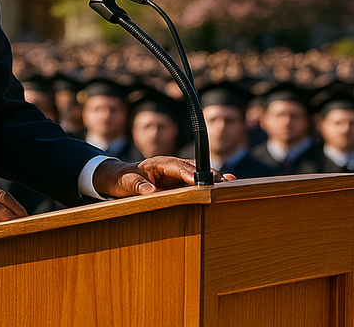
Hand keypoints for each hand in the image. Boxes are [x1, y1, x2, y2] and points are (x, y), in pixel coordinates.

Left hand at [91, 156, 230, 197]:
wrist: (121, 178)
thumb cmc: (123, 179)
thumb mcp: (125, 183)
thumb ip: (136, 185)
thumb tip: (149, 190)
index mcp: (159, 163)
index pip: (177, 166)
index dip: (189, 172)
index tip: (199, 180)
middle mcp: (172, 166)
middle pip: (194, 168)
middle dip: (209, 174)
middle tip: (224, 182)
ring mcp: (179, 174)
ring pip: (200, 175)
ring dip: (214, 180)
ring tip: (232, 186)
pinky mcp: (182, 182)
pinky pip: (198, 183)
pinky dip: (211, 186)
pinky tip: (228, 188)